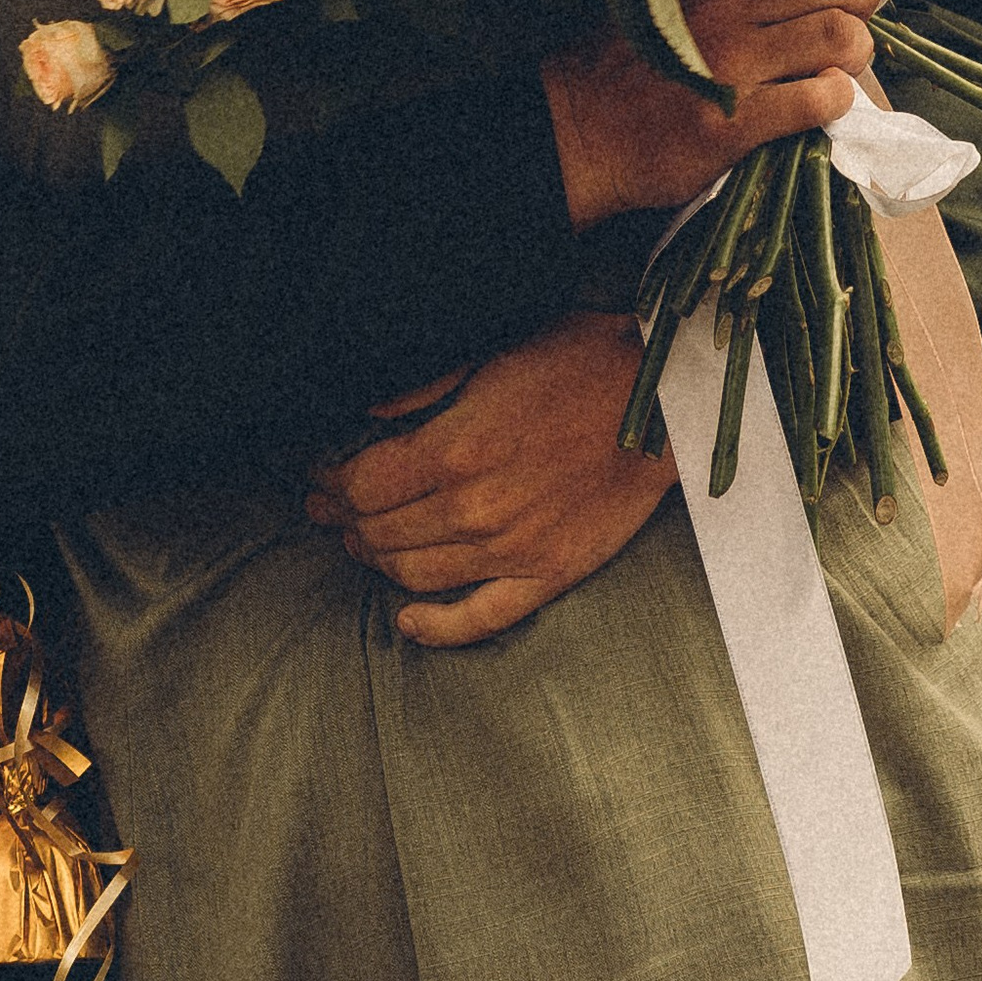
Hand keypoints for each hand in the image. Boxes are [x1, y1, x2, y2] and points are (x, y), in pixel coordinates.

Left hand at [304, 312, 674, 644]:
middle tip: (329, 513)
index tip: (317, 481)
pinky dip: (436, 629)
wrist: (664, 398)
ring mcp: (512, 549)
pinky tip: (406, 621)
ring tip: (362, 545)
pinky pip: (481, 619)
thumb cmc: (578, 359)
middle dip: (344, 522)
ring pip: (415, 575)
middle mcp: (476, 507)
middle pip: (381, 531)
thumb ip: (421, 388)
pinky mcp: (549, 574)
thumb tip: (365, 411)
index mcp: (455, 447)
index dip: (330, 485)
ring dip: (377, 563)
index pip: (363, 484)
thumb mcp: (491, 351)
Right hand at [539, 0, 877, 229]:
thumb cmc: (622, 60)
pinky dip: (836, 102)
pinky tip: (820, 106)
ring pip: (841, 35)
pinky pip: (820, 100)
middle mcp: (723, 1)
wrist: (573, 130)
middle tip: (845, 27)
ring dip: (854, 54)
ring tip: (836, 68)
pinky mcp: (734, 122)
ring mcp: (730, 61)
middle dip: (862, 4)